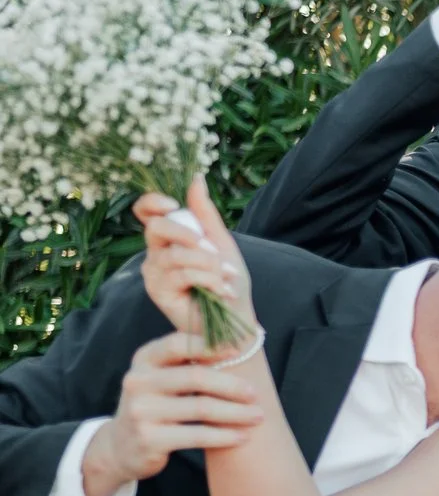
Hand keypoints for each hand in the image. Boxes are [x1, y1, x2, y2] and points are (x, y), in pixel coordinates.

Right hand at [81, 330, 266, 495]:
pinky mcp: (149, 439)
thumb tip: (236, 343)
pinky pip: (197, 435)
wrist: (122, 446)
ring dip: (236, 413)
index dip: (211, 346)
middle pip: (196, 377)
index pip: (179, 344)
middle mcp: (138, 381)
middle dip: (232, 385)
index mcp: (145, 359)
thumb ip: (186, 361)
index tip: (239, 352)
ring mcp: (141, 411)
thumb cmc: (156, 405)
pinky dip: (225, 436)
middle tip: (256, 394)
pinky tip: (243, 437)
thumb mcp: (161, 377)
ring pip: (201, 407)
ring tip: (258, 416)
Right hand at [135, 178, 254, 338]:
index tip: (173, 204)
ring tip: (226, 277)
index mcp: (169, 238)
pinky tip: (222, 291)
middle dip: (189, 234)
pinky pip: (181, 274)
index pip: (145, 211)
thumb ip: (205, 213)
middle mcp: (155, 253)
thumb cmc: (228, 281)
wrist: (235, 319)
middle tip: (214, 250)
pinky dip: (209, 280)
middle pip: (156, 227)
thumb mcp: (221, 242)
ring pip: (176, 255)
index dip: (152, 202)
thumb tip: (195, 177)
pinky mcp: (158, 292)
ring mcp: (154, 273)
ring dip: (209, 264)